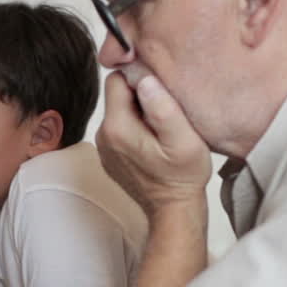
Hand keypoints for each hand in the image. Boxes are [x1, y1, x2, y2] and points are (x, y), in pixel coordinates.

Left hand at [96, 71, 211, 217]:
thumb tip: (144, 79)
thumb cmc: (182, 177)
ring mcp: (104, 147)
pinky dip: (136, 126)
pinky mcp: (110, 154)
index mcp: (117, 127)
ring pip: (119, 109)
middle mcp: (103, 135)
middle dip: (140, 93)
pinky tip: (155, 139)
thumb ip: (163, 107)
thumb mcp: (183, 140)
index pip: (116, 78)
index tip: (161, 89)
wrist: (173, 210)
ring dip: (139, 110)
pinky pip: (120, 127)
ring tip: (162, 125)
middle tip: (166, 108)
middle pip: (116, 93)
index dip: (139, 76)